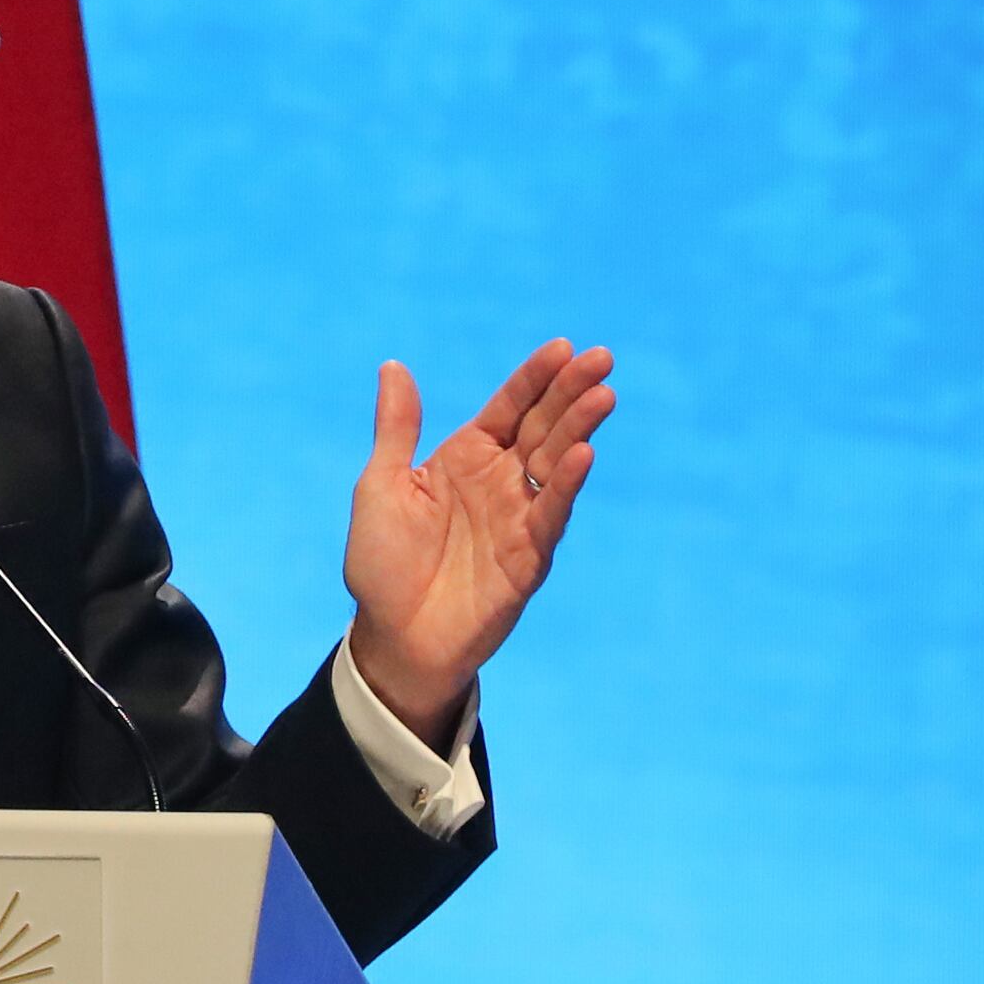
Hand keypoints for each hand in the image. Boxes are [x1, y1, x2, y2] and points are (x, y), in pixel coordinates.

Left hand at [341, 339, 613, 740]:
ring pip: (554, 464)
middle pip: (542, 427)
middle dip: (571, 393)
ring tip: (602, 396)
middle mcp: (500, 482)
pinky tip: (582, 455)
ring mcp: (518, 518)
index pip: (510, 407)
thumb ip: (397, 429)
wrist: (392, 636)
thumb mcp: (381, 486)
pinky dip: (564, 485)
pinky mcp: (527, 557)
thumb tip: (394, 365)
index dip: (535, 378)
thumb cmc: (382, 562)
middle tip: (602, 359)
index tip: (563, 347)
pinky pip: (549, 515)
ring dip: (578, 430)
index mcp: (467, 458)